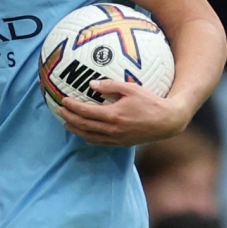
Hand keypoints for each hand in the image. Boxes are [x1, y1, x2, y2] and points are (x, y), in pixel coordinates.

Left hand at [56, 79, 188, 146]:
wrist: (167, 122)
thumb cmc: (151, 102)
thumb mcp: (131, 89)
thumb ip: (110, 86)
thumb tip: (91, 84)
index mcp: (113, 115)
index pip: (86, 112)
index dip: (72, 107)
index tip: (63, 101)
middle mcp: (112, 129)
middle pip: (84, 125)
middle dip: (69, 118)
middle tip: (59, 111)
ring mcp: (117, 138)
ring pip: (90, 136)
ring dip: (76, 130)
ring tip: (67, 123)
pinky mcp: (121, 143)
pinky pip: (100, 142)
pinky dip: (89, 138)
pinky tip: (84, 133)